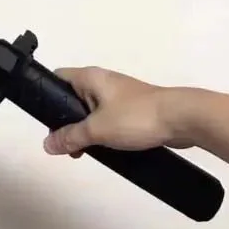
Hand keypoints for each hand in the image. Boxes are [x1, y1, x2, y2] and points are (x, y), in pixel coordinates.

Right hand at [42, 67, 193, 157]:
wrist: (183, 119)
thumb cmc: (136, 117)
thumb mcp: (98, 129)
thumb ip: (71, 137)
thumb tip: (47, 145)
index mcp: (89, 77)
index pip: (57, 77)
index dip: (46, 96)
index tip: (45, 120)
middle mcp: (102, 81)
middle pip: (72, 97)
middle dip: (66, 121)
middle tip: (65, 144)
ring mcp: (119, 94)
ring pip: (90, 110)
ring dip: (85, 129)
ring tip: (83, 151)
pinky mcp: (133, 108)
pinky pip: (107, 117)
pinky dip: (102, 131)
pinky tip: (105, 148)